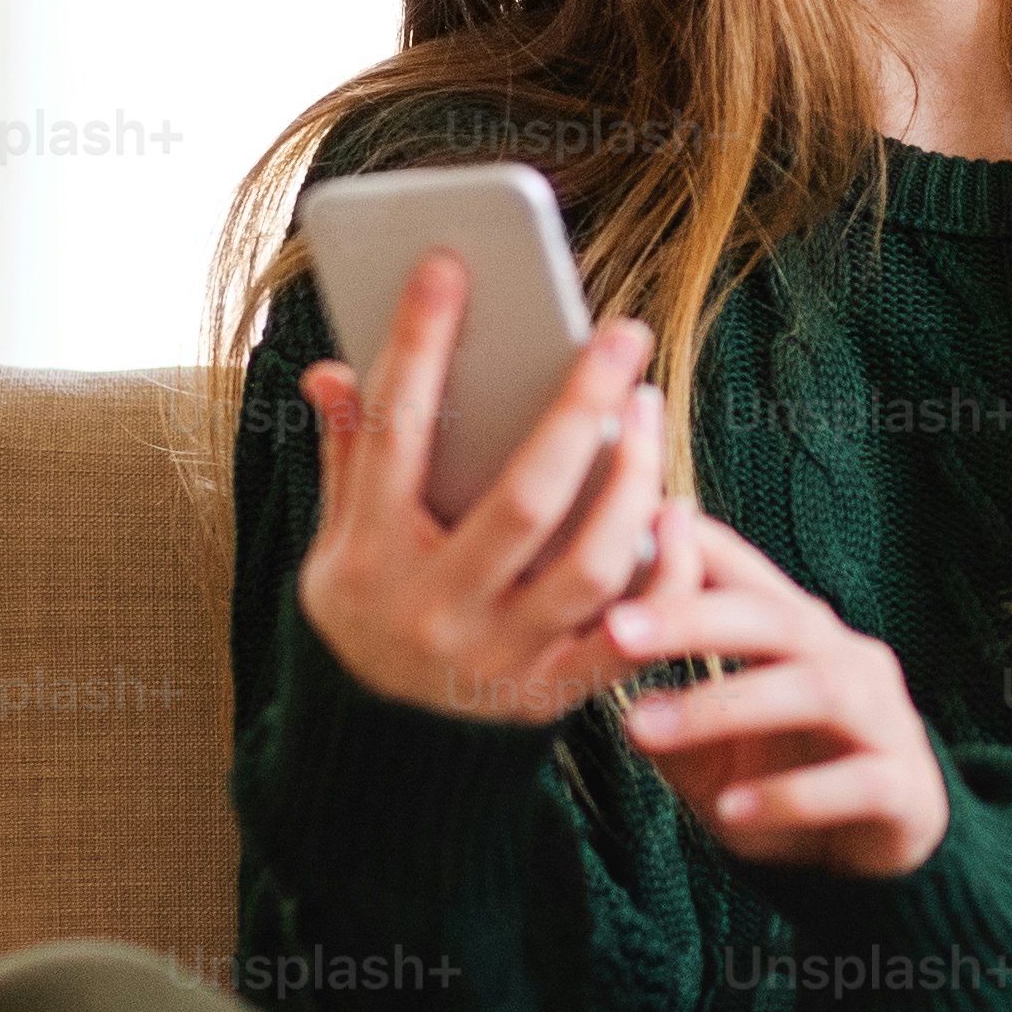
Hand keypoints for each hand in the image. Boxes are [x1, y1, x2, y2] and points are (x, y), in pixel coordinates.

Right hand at [293, 254, 678, 728]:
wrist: (381, 745)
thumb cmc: (370, 605)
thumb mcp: (338, 536)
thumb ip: (345, 453)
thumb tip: (333, 369)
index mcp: (366, 556)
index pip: (393, 436)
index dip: (418, 346)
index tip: (449, 265)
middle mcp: (433, 611)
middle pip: (522, 500)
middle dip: (578, 410)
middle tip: (622, 334)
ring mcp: (497, 659)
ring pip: (591, 565)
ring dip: (633, 483)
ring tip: (651, 410)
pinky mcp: (552, 695)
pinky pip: (629, 637)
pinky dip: (664, 578)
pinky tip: (677, 514)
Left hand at [610, 513, 947, 879]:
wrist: (875, 863)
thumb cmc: (785, 781)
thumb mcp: (713, 748)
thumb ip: (668, 705)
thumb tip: (590, 660)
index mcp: (802, 637)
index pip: (747, 577)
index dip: (690, 551)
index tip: (618, 540)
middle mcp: (849, 662)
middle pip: (776, 620)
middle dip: (693, 618)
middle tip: (615, 631)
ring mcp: (885, 720)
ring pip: (814, 690)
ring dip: (723, 706)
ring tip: (643, 729)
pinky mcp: (904, 788)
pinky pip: (852, 782)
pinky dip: (788, 796)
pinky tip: (730, 810)